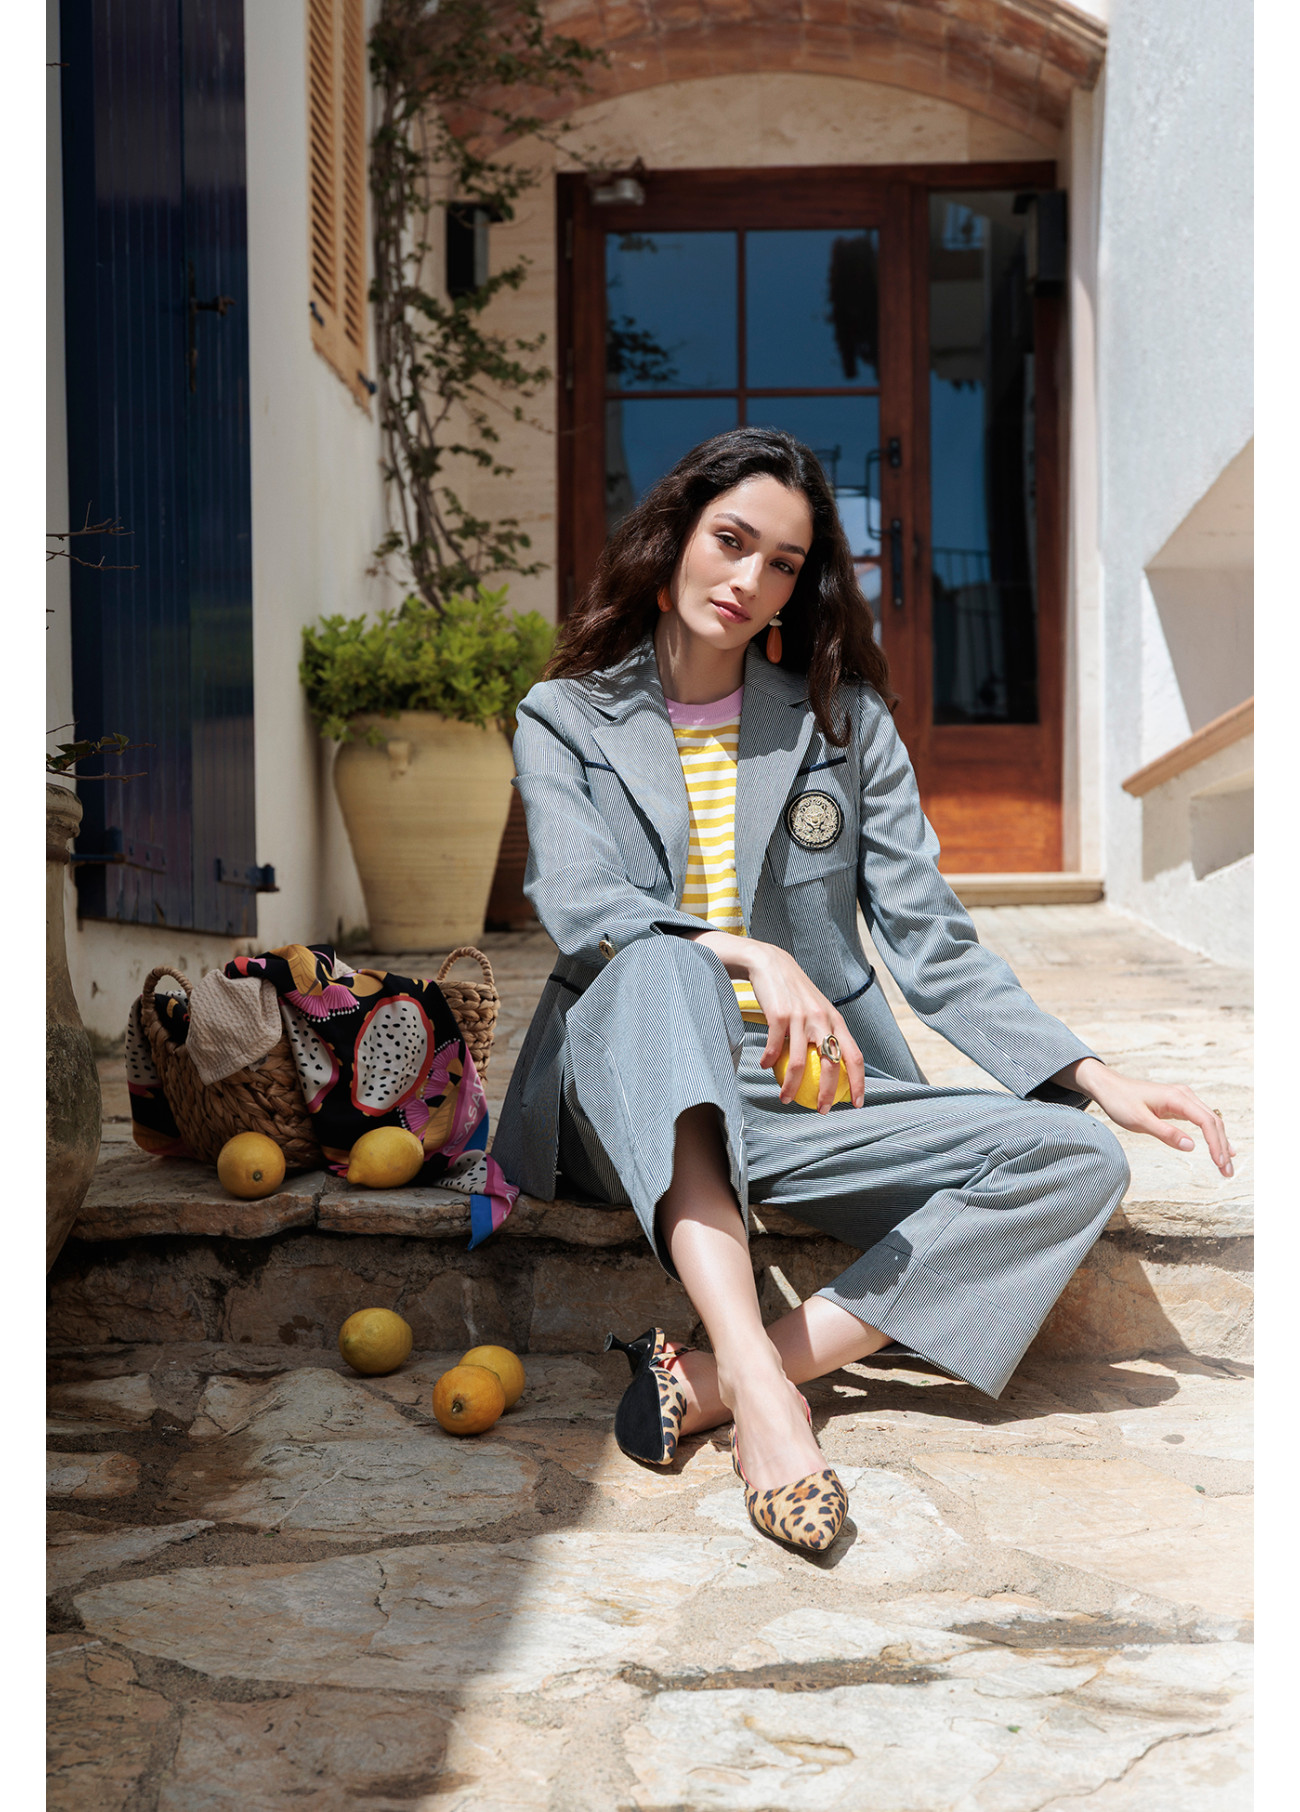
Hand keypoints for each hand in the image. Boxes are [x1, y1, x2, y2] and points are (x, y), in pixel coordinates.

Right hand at [690, 933, 865, 1110]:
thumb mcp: (817, 1009)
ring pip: (798, 1063)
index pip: (854, 1056)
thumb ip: (825, 1032)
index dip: (859, 1082)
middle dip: (827, 1094)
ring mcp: (801, 1018)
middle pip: (831, 1065)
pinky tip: (764, 1067)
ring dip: (791, 1086)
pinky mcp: (779, 1015)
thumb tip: (829, 1067)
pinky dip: (769, 1061)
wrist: (771, 964)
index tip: (857, 1103)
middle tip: (821, 1110)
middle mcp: (823, 1020)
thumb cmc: (794, 992)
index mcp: (836, 1021)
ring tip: (785, 1098)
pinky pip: (774, 1048)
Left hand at [1055, 1057, 1235, 1178]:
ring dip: (1220, 1142)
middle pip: (1214, 1122)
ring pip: (1210, 1121)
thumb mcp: (1139, 1121)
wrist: (1108, 1086)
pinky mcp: (1179, 1104)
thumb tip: (1191, 1146)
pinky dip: (1212, 1135)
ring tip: (1226, 1166)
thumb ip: (1165, 1133)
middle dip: (1222, 1147)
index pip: (1207, 1122)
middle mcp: (1185, 1096)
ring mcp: (1184, 1099)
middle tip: (1227, 1172)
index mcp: (1177, 1098)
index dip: (1216, 1143)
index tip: (1220, 1163)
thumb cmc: (1120, 1102)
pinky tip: (1220, 1148)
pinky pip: (1202, 1120)